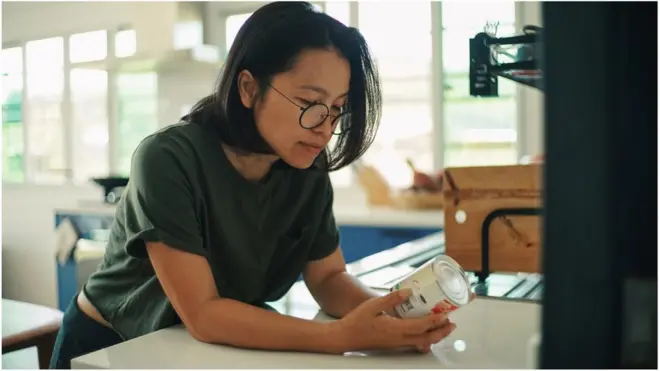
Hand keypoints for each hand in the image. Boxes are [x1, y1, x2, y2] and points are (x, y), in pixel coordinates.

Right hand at [329, 289, 456, 352]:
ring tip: (444, 327)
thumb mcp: (373, 305)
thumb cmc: (356, 322)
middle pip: (427, 339)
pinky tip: (426, 331)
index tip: (446, 314)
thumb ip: (392, 299)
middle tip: (452, 324)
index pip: (421, 326)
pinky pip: (414, 343)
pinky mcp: (394, 344)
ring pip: (422, 342)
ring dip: (435, 336)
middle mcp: (399, 339)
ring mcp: (397, 343)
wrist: (345, 337)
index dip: (436, 321)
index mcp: (395, 329)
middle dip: (442, 332)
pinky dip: (425, 338)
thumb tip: (408, 292)